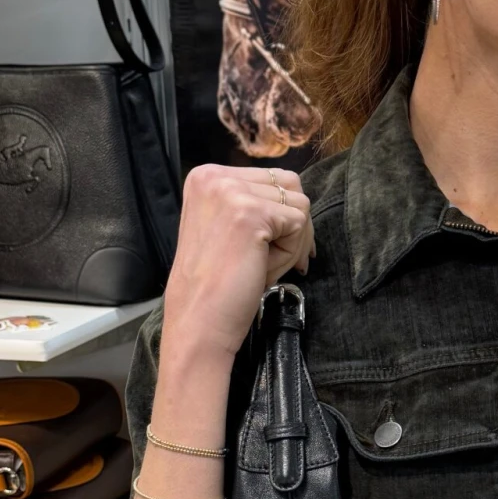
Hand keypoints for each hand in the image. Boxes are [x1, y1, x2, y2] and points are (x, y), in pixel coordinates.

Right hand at [163, 163, 315, 360]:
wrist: (198, 321)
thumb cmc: (215, 284)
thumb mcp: (227, 228)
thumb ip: (252, 205)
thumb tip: (299, 200)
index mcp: (205, 177)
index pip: (270, 178)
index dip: (284, 213)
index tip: (279, 246)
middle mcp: (214, 177)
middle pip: (289, 185)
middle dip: (295, 225)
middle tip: (284, 260)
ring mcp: (231, 192)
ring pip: (299, 204)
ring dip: (294, 241)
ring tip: (268, 268)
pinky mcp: (250, 214)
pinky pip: (299, 223)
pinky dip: (292, 252)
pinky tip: (266, 271)